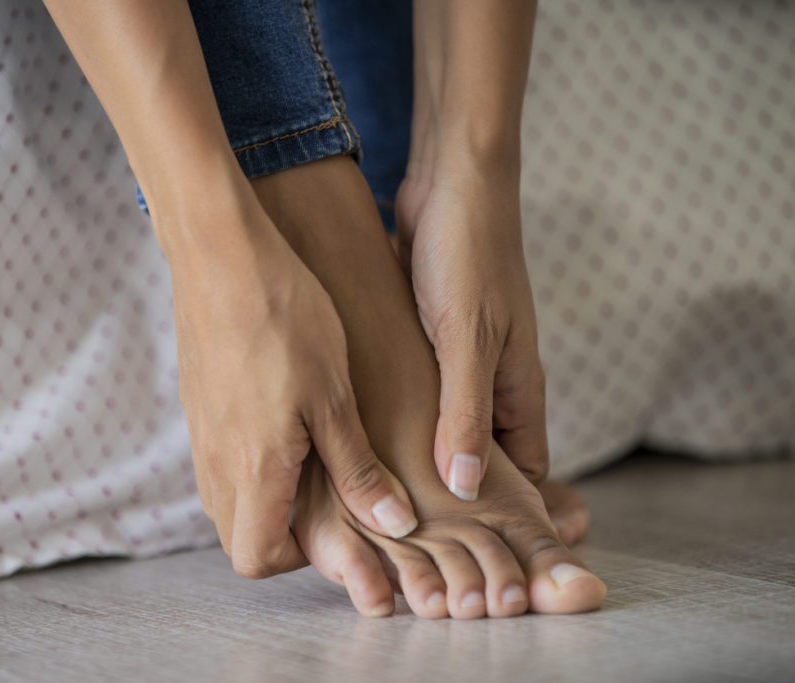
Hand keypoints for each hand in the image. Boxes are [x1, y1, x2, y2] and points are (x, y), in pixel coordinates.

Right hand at [164, 196, 418, 577]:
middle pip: (238, 537)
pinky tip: (285, 422)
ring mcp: (201, 435)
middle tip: (329, 499)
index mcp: (253, 470)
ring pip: (226, 501)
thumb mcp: (335, 398)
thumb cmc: (285, 320)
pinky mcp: (197, 407)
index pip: (255, 559)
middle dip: (282, 536)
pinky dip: (248, 466)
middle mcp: (216, 463)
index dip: (297, 560)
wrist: (220, 255)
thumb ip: (358, 469)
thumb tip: (393, 525)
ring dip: (265, 501)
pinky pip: (217, 461)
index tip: (336, 526)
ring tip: (312, 459)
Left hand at [395, 165, 548, 500]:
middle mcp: (495, 379)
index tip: (472, 550)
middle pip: (485, 456)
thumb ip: (467, 413)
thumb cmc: (468, 255)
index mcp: (518, 387)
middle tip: (415, 533)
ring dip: (426, 457)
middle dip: (458, 495)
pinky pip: (423, 394)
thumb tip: (466, 487)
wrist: (453, 181)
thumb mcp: (467, 339)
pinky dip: (404, 419)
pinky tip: (368, 436)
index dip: (508, 513)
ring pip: (450, 426)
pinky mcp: (432, 339)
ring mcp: (463, 359)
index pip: (525, 472)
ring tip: (386, 496)